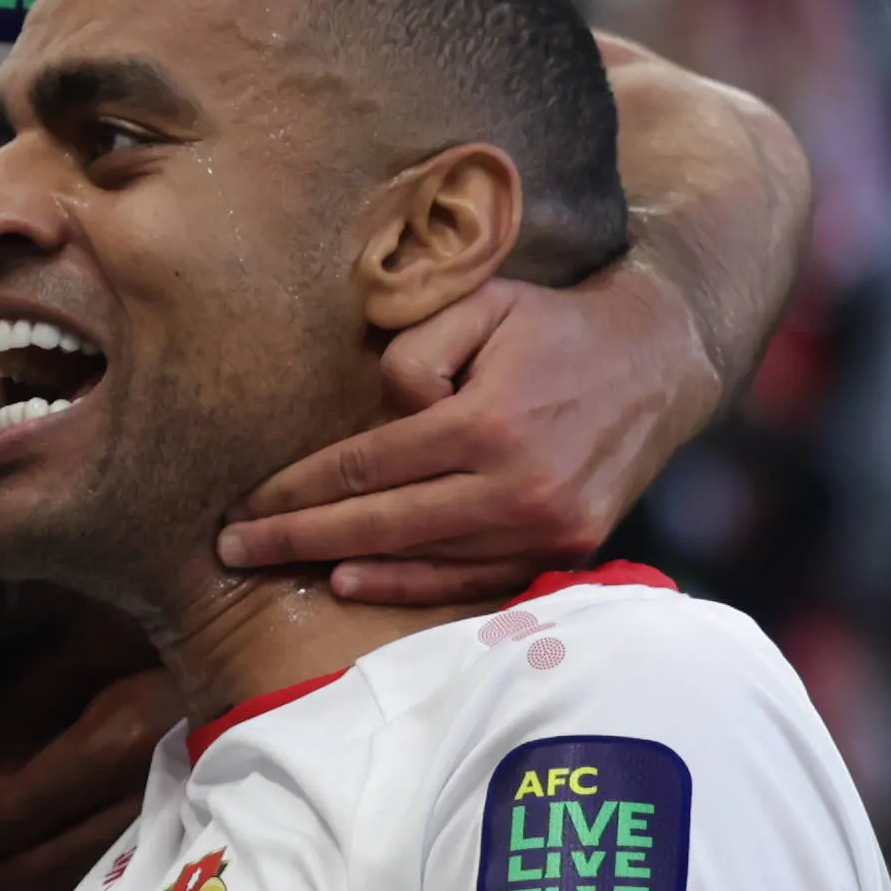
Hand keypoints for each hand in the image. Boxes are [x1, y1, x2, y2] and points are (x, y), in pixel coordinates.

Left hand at [215, 266, 714, 603]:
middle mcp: (517, 487)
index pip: (363, 468)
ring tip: (277, 564)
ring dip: (345, 564)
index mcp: (487, 424)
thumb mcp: (479, 303)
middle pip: (380, 524)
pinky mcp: (567, 550)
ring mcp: (546, 528)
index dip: (294, 490)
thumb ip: (413, 351)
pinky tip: (355, 582)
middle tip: (232, 548)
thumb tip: (384, 414)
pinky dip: (411, 587)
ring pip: (423, 560)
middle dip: (297, 538)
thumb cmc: (550, 326)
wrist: (658, 360)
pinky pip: (474, 580)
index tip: (242, 504)